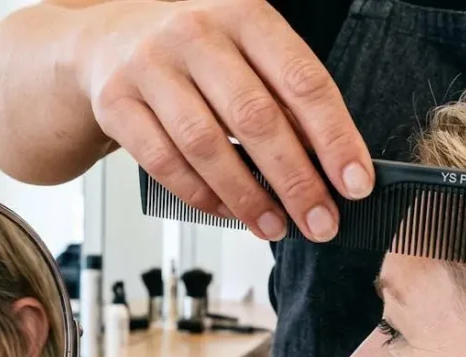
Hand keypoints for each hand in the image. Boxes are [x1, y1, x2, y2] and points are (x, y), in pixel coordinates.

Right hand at [76, 0, 372, 241]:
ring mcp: (150, 67)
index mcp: (244, 14)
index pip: (302, 80)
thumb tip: (334, 165)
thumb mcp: (247, 51)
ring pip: (206, 145)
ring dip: (248, 197)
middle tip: (320, 222)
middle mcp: (196, 33)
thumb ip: (286, 96)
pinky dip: (201, 195)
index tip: (355, 184)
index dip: (334, 138)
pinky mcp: (117, 103)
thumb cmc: (195, 53)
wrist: (109, 40)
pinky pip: (164, 162)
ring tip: (275, 227)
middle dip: (295, 180)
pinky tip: (228, 211)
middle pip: (255, 117)